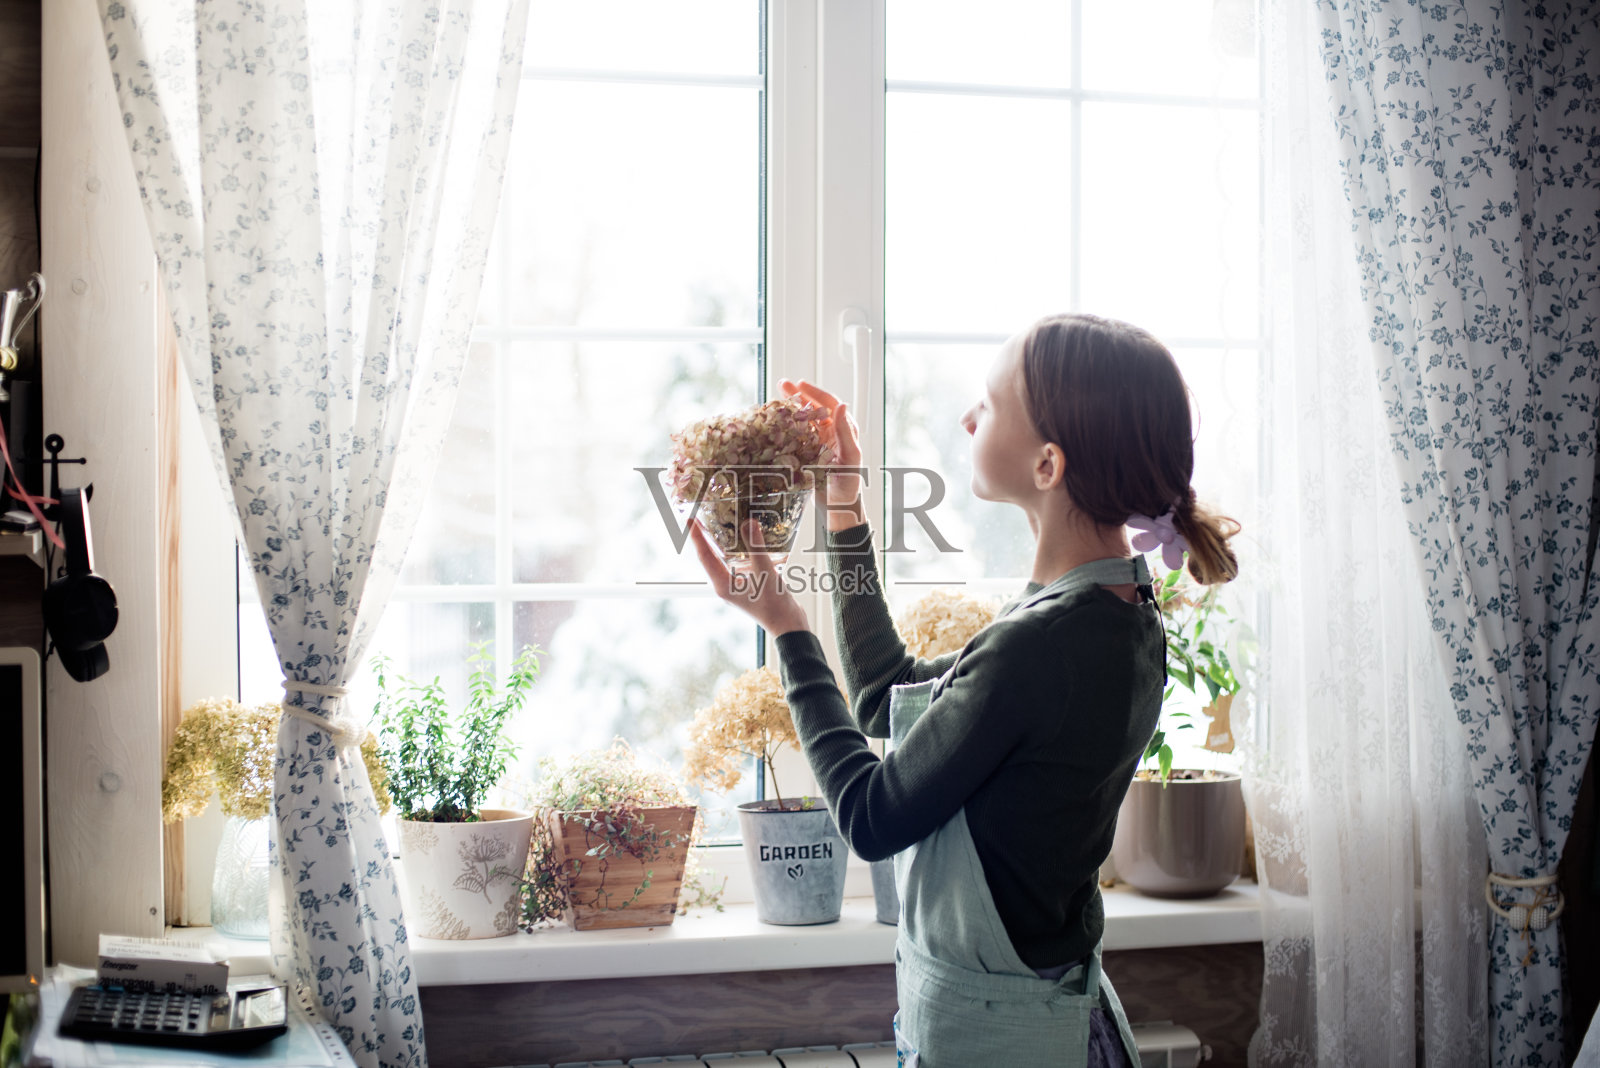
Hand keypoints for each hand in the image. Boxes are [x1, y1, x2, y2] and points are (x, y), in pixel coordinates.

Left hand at [688, 516, 810, 636]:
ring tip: (720, 524)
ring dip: (721, 543)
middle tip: (702, 517)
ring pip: (724, 559)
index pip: (705, 556)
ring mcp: (736, 585)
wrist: (788, 626)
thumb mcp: (766, 573)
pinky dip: (738, 550)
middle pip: (710, 556)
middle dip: (705, 537)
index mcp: (723, 585)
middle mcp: (725, 585)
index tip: (691, 519)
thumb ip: (757, 547)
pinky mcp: (747, 584)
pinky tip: (746, 540)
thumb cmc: (775, 606)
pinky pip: (737, 563)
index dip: (697, 537)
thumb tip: (748, 523)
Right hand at [780, 378, 863, 526]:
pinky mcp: (808, 454)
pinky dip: (786, 425)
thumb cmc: (847, 487)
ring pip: (804, 419)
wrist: (837, 510)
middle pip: (815, 408)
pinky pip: (796, 435)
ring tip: (775, 397)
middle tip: (782, 384)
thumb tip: (841, 405)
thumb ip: (845, 432)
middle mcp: (832, 434)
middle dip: (799, 394)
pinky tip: (774, 421)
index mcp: (844, 431)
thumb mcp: (849, 458)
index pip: (830, 404)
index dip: (815, 393)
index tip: (799, 384)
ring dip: (791, 407)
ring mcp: (819, 443)